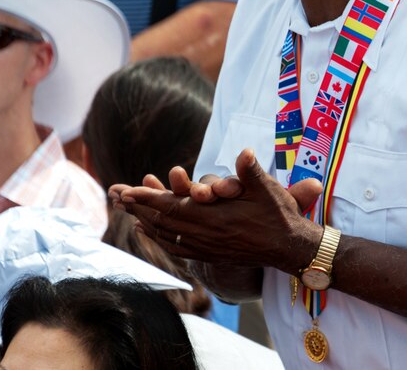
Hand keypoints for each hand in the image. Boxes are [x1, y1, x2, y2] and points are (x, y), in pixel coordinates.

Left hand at [110, 148, 324, 274]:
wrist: (289, 247)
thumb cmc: (279, 215)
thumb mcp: (268, 190)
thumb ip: (251, 172)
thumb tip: (244, 153)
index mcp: (215, 218)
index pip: (173, 207)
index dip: (148, 199)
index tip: (127, 191)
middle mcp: (206, 235)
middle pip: (163, 221)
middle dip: (138, 207)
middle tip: (117, 196)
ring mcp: (207, 247)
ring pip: (167, 235)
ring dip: (145, 221)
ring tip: (128, 211)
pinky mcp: (211, 254)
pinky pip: (176, 247)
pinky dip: (158, 238)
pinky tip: (149, 232)